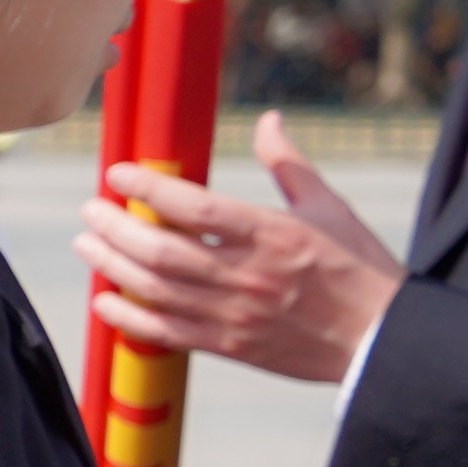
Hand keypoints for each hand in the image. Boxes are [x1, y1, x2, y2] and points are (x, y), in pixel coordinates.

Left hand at [78, 112, 401, 384]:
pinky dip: (129, 317)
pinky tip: (105, 300)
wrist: (380, 339)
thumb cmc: (359, 269)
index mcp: (273, 235)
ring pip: (155, 291)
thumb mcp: (331, 208)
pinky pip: (165, 332)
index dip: (149, 189)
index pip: (196, 208)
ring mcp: (234, 314)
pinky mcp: (228, 345)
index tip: (119, 174)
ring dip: (113, 266)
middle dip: (116, 229)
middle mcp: (247, 274)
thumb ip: (290, 165)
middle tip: (90, 210)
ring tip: (87, 244)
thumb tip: (268, 121)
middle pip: (162, 251)